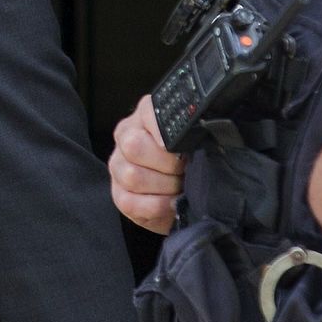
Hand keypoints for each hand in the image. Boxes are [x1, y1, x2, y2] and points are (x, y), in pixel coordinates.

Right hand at [110, 94, 185, 233]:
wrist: (189, 189)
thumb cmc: (193, 159)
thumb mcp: (197, 139)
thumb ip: (195, 131)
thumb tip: (203, 133)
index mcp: (146, 116)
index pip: (148, 114)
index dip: (168, 135)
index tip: (184, 148)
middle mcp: (126, 136)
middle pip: (134, 146)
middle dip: (168, 165)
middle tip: (185, 170)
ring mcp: (118, 166)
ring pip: (132, 176)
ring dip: (164, 187)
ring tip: (180, 188)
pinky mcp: (118, 195)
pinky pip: (130, 202)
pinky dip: (156, 207)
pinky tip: (171, 204)